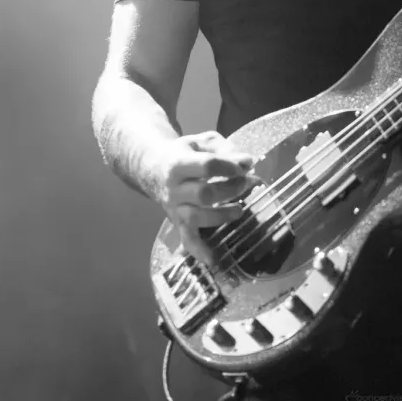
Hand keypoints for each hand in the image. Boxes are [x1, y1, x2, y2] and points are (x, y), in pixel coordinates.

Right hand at [154, 130, 259, 265]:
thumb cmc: (185, 152)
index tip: (248, 164)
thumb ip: (225, 148)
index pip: (207, 165)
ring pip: (196, 218)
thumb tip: (248, 163)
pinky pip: (187, 240)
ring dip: (221, 215)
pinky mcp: (177, 223)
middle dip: (229, 190)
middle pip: (203, 194)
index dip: (230, 166)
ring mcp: (174, 208)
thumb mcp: (203, 141)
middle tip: (246, 183)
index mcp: (179, 162)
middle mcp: (174, 188)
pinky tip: (213, 260)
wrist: (153, 167)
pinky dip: (199, 251)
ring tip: (240, 210)